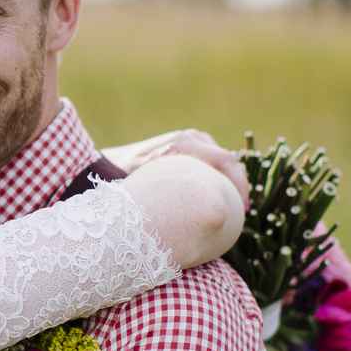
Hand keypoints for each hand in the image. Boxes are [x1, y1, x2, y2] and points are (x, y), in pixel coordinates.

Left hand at [128, 128, 249, 212]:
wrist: (109, 163)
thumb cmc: (126, 180)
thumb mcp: (147, 188)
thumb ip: (170, 195)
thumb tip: (205, 211)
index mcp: (183, 145)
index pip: (226, 160)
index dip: (239, 185)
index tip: (241, 210)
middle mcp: (189, 137)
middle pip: (228, 160)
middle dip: (238, 185)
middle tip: (240, 212)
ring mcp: (190, 138)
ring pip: (222, 160)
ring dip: (229, 181)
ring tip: (231, 206)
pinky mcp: (188, 144)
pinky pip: (212, 160)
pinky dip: (218, 176)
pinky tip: (217, 195)